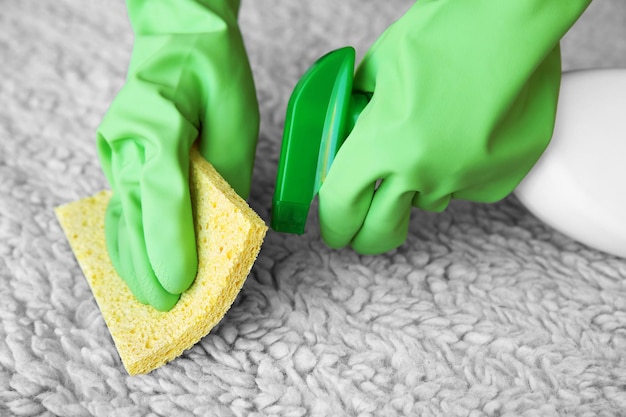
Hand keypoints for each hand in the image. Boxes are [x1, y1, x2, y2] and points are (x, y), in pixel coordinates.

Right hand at [96, 0, 258, 310]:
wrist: (181, 40)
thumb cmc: (215, 75)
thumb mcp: (237, 123)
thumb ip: (226, 177)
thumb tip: (221, 228)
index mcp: (160, 121)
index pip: (162, 192)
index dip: (170, 242)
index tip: (182, 283)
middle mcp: (128, 138)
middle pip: (136, 212)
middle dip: (151, 264)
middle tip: (169, 305)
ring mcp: (116, 148)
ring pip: (121, 214)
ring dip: (133, 260)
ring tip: (149, 298)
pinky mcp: (117, 157)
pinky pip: (120, 206)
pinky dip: (127, 240)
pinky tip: (134, 266)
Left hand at [318, 0, 590, 254]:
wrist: (515, 21)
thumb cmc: (447, 32)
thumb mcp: (380, 67)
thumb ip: (357, 110)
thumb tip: (347, 131)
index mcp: (383, 143)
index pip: (341, 207)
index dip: (333, 223)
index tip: (335, 229)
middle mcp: (422, 171)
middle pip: (380, 231)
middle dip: (366, 235)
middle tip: (363, 229)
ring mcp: (464, 180)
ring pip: (426, 203)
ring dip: (418, 186)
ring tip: (431, 140)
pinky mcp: (499, 179)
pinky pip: (464, 189)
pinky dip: (457, 172)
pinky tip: (466, 136)